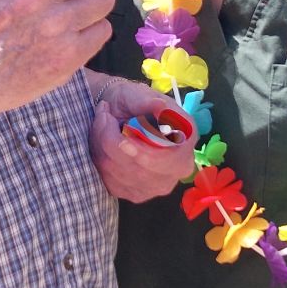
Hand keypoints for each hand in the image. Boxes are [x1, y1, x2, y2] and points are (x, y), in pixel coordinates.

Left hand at [85, 78, 193, 201]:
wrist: (117, 113)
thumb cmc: (132, 102)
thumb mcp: (138, 94)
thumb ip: (148, 101)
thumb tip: (160, 108)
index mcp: (186, 140)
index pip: (168, 156)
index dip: (142, 149)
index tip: (122, 128)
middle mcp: (179, 168)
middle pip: (140, 169)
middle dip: (113, 141)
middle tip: (104, 116)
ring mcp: (158, 185)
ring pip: (121, 173)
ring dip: (102, 145)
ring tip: (103, 122)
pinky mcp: (135, 194)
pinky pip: (111, 180)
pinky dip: (100, 158)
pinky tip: (102, 143)